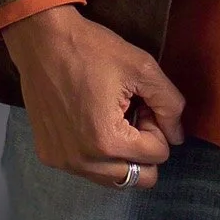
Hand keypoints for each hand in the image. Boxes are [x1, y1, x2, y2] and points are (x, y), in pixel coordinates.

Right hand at [0, 3, 185, 188]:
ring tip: (109, 116)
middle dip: (142, 147)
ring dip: (121, 153)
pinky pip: (88, 169)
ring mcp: (63, 161)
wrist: (41, 40)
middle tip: (129, 113)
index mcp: (108, 141)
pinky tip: (88, 119)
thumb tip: (177, 137)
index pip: (158, 154)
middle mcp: (84, 161)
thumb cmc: (92, 49)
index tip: (139, 101)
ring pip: (114, 178)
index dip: (156, 124)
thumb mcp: (142, 67)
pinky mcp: (49, 155)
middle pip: (140, 177)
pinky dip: (96, 153)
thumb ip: (170, 104)